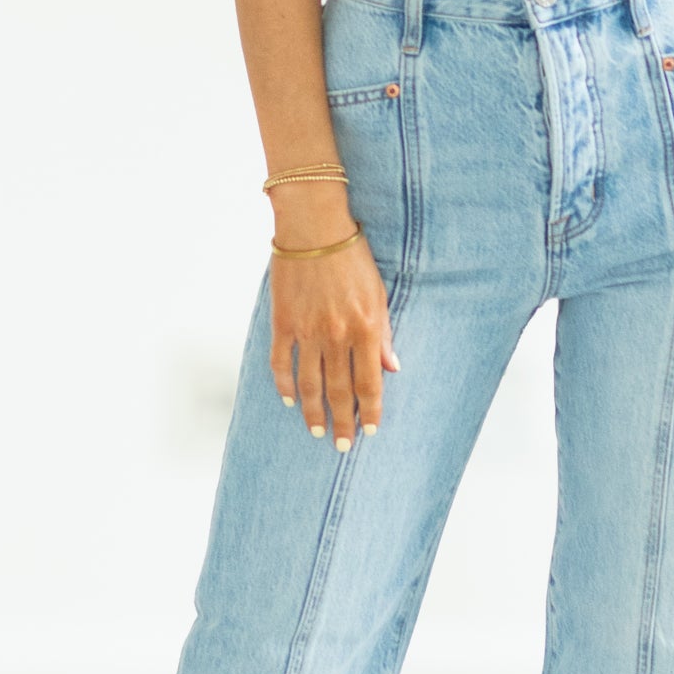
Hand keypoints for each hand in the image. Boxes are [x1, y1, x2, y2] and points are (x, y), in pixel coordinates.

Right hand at [268, 186, 399, 449]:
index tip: (370, 431)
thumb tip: (392, 368)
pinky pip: (281, 362)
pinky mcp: (283, 322)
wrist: (314, 227)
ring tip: (317, 432)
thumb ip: (384, 333)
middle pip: (338, 390)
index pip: (369, 383)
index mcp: (366, 328)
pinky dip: (284, 384)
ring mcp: (307, 331)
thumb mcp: (379, 293)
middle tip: (342, 446)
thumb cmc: (352, 256)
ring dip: (313, 412)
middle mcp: (337, 335)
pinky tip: (289, 400)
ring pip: (308, 384)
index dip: (369, 411)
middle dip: (342, 422)